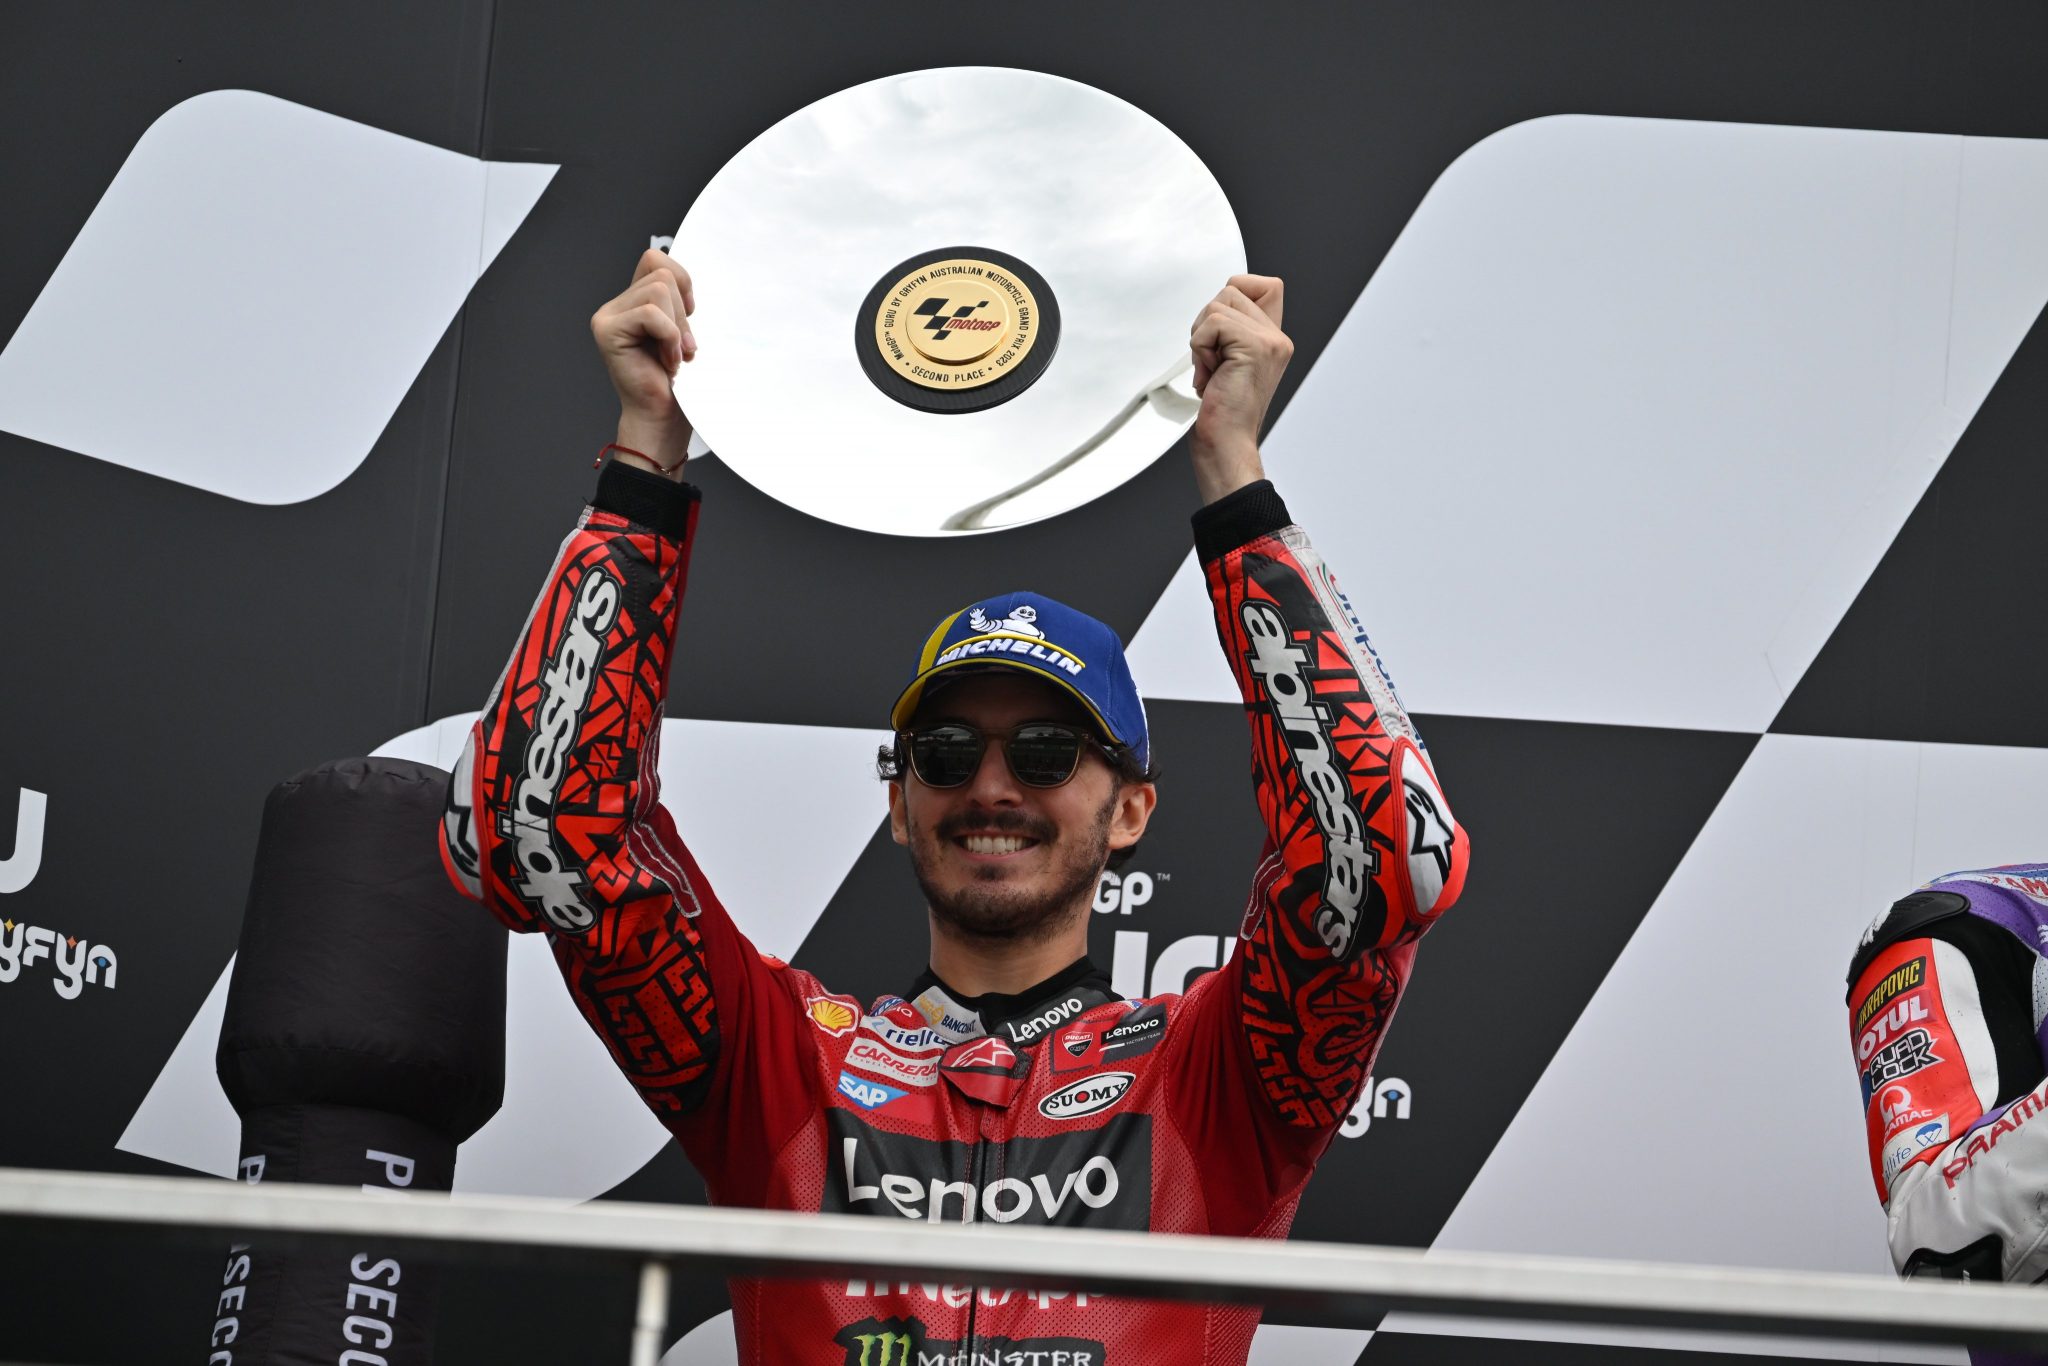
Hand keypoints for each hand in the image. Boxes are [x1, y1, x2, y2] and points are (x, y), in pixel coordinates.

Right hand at [591, 250, 695, 475]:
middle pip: (661, 273)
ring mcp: (607, 317)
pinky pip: (651, 314)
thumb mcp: (684, 332)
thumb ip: (678, 302)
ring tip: (674, 356)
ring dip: (677, 327)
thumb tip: (688, 281)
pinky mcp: (607, 330)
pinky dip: (669, 338)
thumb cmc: (677, 384)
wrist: (663, 420)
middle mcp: (615, 306)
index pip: (656, 260)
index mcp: (632, 303)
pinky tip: (667, 362)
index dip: (682, 282)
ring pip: (659, 290)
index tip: (690, 315)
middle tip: (681, 348)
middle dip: (682, 312)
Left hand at [1188, 274, 1292, 501]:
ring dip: (1201, 338)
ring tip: (1211, 371)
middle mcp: (1279, 338)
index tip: (1220, 335)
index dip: (1235, 294)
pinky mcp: (1255, 347)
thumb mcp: (1227, 363)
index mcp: (1275, 340)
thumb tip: (1215, 305)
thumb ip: (1230, 332)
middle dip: (1207, 324)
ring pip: (1219, 304)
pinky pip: (1212, 323)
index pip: (1265, 285)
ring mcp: (1270, 342)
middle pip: (1232, 289)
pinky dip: (1200, 348)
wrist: (1225, 445)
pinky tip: (1209, 376)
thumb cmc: (1220, 413)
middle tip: (1211, 362)